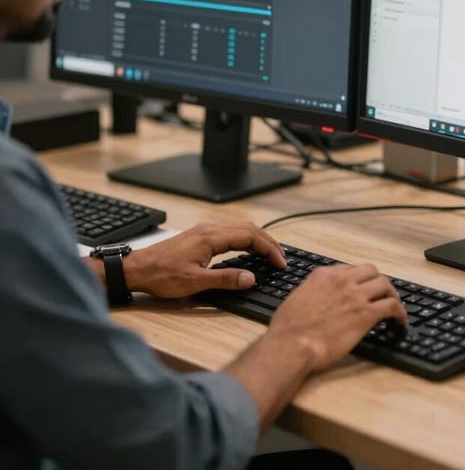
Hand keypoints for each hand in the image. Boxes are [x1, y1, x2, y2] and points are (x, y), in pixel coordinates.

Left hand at [121, 222, 285, 297]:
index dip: (269, 248)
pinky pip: (230, 233)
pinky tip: (247, 251)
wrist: (136, 269)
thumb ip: (225, 279)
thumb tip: (250, 278)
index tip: (280, 262)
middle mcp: (210, 229)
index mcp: (211, 237)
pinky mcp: (200, 237)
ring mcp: (205, 231)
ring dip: (258, 240)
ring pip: (240, 229)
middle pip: (249, 228)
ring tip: (270, 254)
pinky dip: (245, 240)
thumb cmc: (161, 276)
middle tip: (281, 259)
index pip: (250, 236)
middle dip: (268, 242)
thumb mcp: (195, 282)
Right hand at [264, 262, 407, 372]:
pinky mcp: (366, 314)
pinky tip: (400, 321)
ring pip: (385, 284)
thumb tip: (317, 298)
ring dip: (392, 294)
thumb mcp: (297, 298)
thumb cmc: (288, 328)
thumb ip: (312, 292)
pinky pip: (392, 306)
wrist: (292, 343)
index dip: (360, 280)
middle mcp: (342, 280)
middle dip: (378, 282)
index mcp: (324, 275)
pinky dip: (400, 312)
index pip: (350, 269)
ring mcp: (356, 296)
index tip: (363, 289)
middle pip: (372, 271)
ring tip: (394, 306)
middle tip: (382, 294)